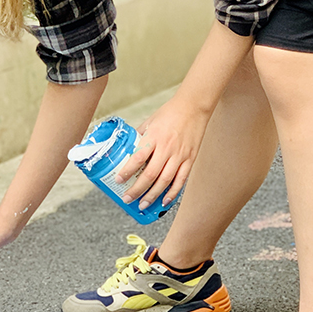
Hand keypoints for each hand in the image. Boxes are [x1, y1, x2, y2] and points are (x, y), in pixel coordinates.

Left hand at [116, 95, 209, 209]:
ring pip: (165, 181)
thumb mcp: (150, 121)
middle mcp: (167, 148)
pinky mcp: (190, 158)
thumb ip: (140, 136)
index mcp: (154, 137)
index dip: (127, 172)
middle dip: (137, 190)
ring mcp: (180, 155)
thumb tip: (129, 148)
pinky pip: (181, 179)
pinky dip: (173, 192)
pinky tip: (165, 201)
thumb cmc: (170, 112)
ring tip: (143, 204)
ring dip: (153, 195)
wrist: (193, 106)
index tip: (118, 180)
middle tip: (128, 199)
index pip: (138, 158)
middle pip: (150, 175)